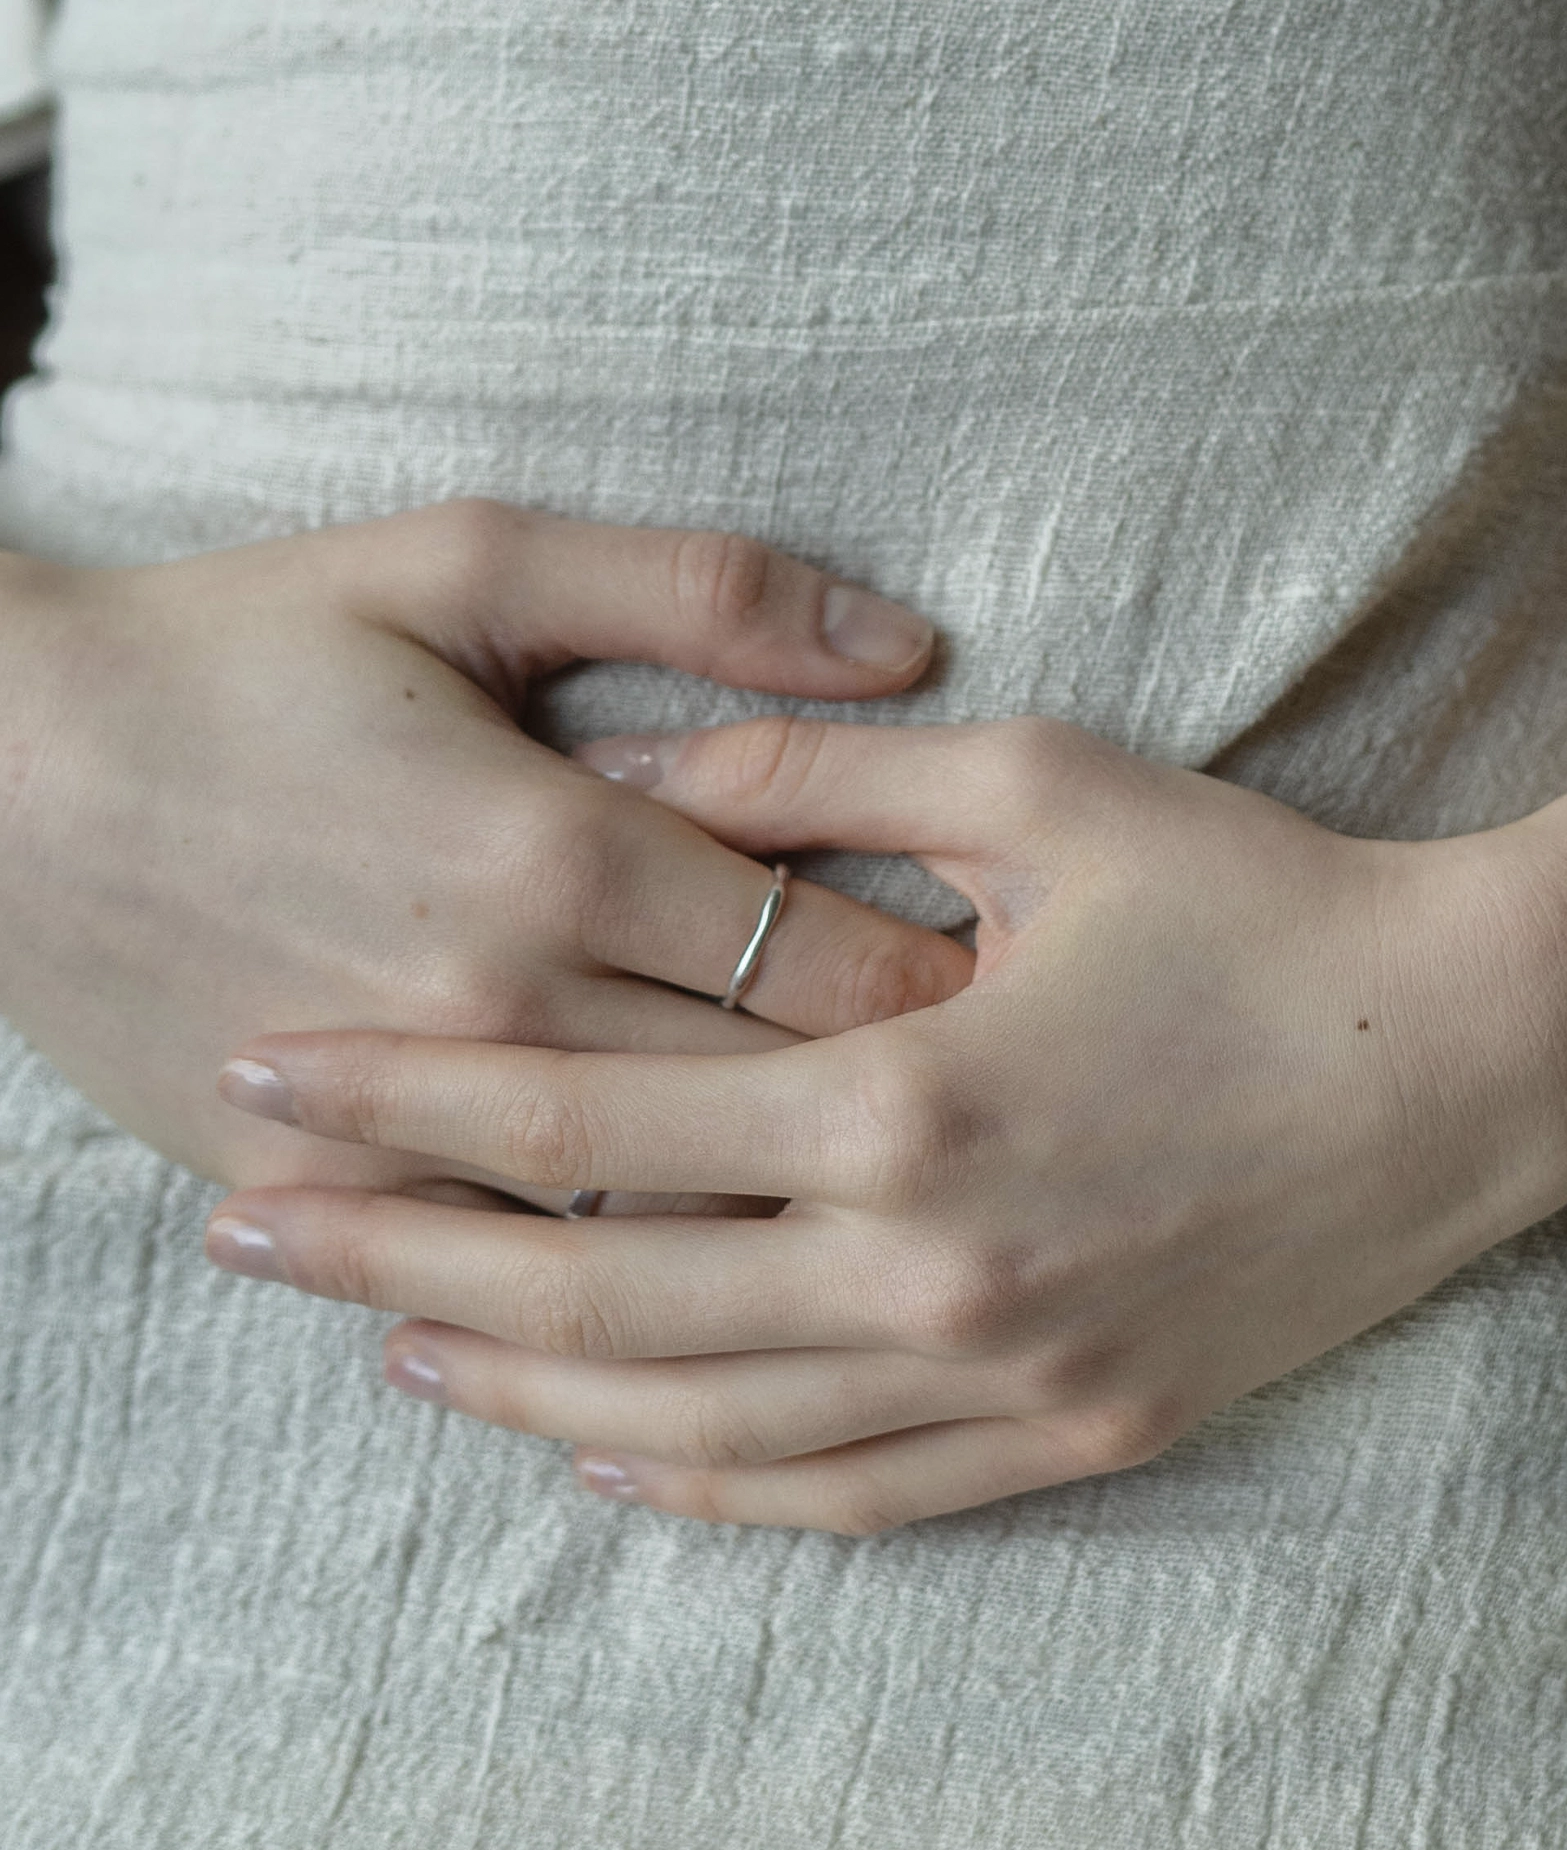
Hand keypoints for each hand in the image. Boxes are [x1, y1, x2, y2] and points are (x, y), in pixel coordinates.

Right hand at [0, 501, 974, 1201]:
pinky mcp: (323, 1184)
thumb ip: (701, 589)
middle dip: (914, 1121)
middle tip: (1024, 1133)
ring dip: (797, 1226)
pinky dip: (629, 1278)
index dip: (962, 992)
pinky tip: (732, 1290)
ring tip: (916, 1225)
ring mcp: (411, 1117)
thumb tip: (909, 642)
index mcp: (563, 851)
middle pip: (781, 1107)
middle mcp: (502, 1004)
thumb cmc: (246, 646)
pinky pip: (519, 1268)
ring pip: (668, 1219)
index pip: (837, 960)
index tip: (1037, 1004)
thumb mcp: (468, 558)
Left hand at [197, 716, 1566, 1531]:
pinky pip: (849, 1497)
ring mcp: (1007, 1371)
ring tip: (396, 1351)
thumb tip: (631, 766)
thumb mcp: (1048, 783)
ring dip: (529, 1392)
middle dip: (400, 1261)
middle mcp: (932, 1264)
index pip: (587, 1114)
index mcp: (905, 1092)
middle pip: (601, 1294)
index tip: (269, 1075)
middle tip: (253, 1236)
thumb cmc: (1272, 898)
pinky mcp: (1078, 1430)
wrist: (1483, 1055)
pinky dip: (712, 1491)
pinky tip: (615, 1463)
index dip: (408, 1096)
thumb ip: (820, 763)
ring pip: (705, 1424)